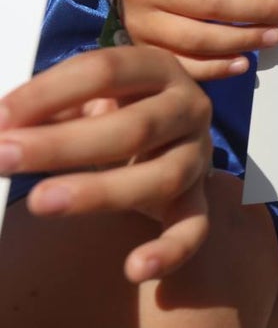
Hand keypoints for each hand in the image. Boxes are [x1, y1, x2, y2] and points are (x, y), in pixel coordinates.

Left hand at [0, 47, 212, 281]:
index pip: (106, 71)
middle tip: (3, 157)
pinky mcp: (199, 197)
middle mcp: (188, 107)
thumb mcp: (87, 92)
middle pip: (133, 127)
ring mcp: (197, 155)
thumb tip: (3, 126)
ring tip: (41, 202)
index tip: (0, 117)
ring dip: (100, 192)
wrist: (169, 124)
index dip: (50, 92)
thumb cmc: (116, 104)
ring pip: (160, 177)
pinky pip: (194, 227)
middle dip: (62, 144)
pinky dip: (170, 250)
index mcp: (159, 68)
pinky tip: (135, 268)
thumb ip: (51, 105)